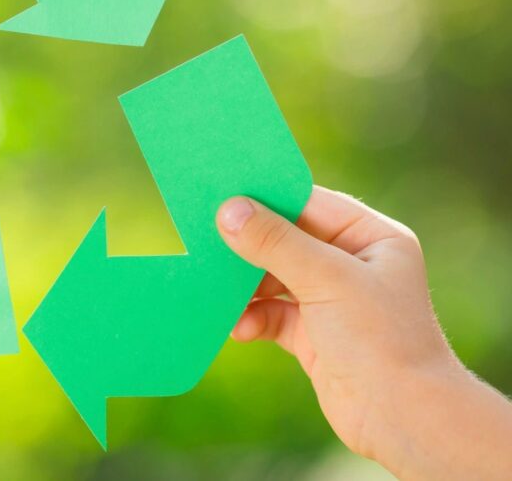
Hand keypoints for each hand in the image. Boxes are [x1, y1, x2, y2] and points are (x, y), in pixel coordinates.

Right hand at [217, 186, 511, 479]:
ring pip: (275, 278)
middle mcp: (354, 265)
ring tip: (217, 290)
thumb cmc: (381, 340)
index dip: (268, 196)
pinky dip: (253, 318)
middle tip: (208, 237)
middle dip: (250, 244)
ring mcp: (333, 301)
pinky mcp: (315, 335)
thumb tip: (229, 210)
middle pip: (288, 240)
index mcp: (372, 238)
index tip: (223, 190)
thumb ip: (275, 242)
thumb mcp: (326, 279)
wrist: (404, 420)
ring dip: (246, 286)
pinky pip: (273, 314)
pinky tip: (239, 328)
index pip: (311, 203)